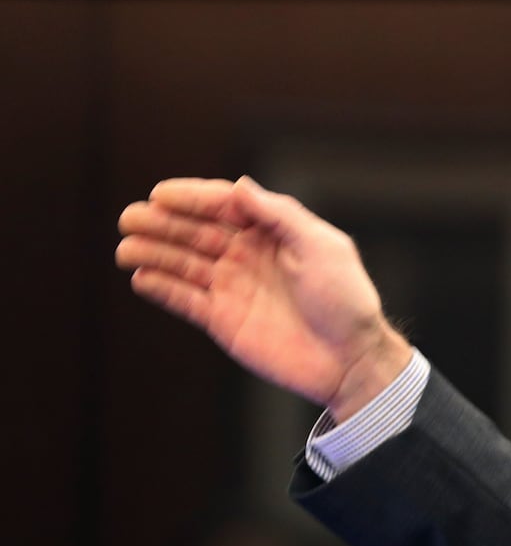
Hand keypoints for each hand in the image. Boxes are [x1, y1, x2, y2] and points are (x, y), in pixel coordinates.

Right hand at [116, 176, 410, 419]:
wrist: (350, 358)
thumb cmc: (346, 298)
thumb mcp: (322, 247)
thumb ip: (280, 216)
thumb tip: (240, 186)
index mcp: (274, 232)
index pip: (225, 206)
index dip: (192, 197)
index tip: (160, 194)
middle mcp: (249, 255)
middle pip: (197, 232)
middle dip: (162, 223)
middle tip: (129, 218)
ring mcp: (234, 287)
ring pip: (184, 264)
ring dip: (154, 253)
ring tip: (126, 249)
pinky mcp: (223, 320)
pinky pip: (185, 300)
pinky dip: (162, 289)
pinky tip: (140, 278)